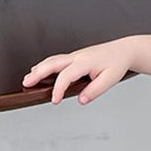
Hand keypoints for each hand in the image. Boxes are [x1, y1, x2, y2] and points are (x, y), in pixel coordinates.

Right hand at [21, 39, 135, 105]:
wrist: (123, 50)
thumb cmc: (117, 63)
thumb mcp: (110, 80)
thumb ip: (95, 91)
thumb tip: (81, 100)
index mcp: (85, 62)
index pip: (66, 76)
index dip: (58, 89)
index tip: (54, 100)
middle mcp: (77, 56)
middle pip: (52, 63)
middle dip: (38, 73)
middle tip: (26, 83)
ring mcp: (75, 55)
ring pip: (52, 60)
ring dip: (39, 68)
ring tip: (29, 79)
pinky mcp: (75, 56)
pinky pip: (57, 60)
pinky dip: (46, 65)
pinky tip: (41, 71)